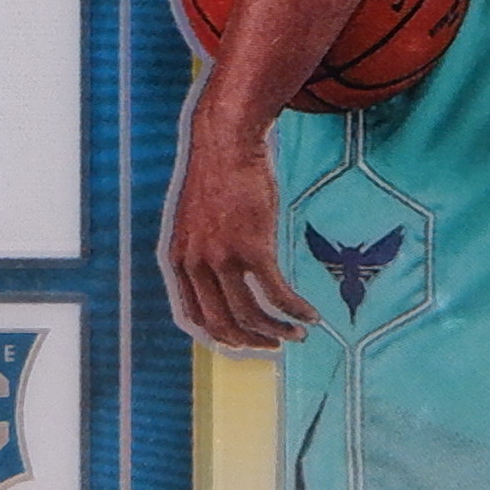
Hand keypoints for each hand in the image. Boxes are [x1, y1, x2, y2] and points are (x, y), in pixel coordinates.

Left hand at [162, 114, 313, 353]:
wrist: (228, 145)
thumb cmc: (219, 179)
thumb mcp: (197, 223)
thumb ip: (201, 253)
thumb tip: (221, 279)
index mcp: (179, 261)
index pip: (196, 316)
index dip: (222, 334)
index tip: (245, 340)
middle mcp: (196, 265)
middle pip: (223, 323)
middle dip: (251, 340)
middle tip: (274, 344)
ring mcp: (223, 258)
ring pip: (251, 314)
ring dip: (278, 330)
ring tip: (298, 333)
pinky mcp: (253, 248)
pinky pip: (277, 293)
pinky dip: (295, 309)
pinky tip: (310, 314)